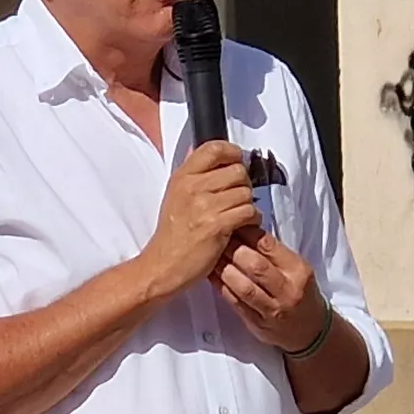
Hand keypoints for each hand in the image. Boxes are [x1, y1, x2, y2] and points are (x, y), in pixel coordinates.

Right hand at [142, 141, 261, 298]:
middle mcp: (193, 187)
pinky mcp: (217, 225)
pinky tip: (242, 226)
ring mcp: (205, 206)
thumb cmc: (172, 236)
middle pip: (237, 170)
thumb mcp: (176, 197)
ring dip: (249, 204)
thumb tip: (217, 159)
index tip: (237, 161)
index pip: (214, 148)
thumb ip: (195, 177)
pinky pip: (248, 212)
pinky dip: (252, 219)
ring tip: (239, 215)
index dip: (233, 152)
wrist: (162, 266)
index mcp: (182, 177)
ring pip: (246, 192)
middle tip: (239, 196)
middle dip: (244, 183)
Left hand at [215, 229, 329, 351]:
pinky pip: (236, 303)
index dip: (247, 233)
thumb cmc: (300, 293)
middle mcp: (287, 291)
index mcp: (298, 270)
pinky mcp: (258, 324)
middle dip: (233, 250)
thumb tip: (244, 230)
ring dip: (224, 269)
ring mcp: (273, 310)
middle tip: (218, 240)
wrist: (310, 330)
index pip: (269, 246)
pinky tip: (213, 276)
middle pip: (255, 266)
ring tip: (212, 257)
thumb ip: (273, 253)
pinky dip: (222, 287)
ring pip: (244, 287)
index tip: (234, 225)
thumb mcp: (296, 269)